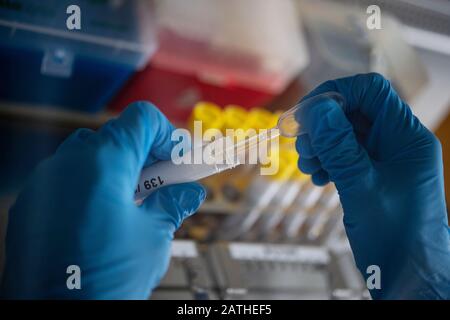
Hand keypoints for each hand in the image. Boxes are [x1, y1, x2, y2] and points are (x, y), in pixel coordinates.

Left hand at [0, 102, 205, 298]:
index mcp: (103, 163)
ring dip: (118, 170)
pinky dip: (90, 185)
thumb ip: (173, 205)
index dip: (167, 135)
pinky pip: (66, 178)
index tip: (178, 159)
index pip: (141, 119)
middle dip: (145, 155)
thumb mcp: (152, 238)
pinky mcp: (31, 203)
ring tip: (134, 203)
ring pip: (89, 155)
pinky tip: (103, 217)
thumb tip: (189, 193)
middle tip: (164, 183)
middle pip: (116, 136)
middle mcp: (68, 163)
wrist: (51, 317)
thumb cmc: (100, 282)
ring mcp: (45, 182)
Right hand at [296, 73, 449, 298]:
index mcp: (407, 138)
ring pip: (347, 135)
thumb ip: (338, 145)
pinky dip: (328, 162)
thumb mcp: (361, 186)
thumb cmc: (396, 238)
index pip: (371, 92)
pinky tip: (318, 177)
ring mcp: (387, 161)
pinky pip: (347, 156)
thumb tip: (318, 108)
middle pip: (355, 112)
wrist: (409, 276)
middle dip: (323, 126)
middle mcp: (399, 144)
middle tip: (303, 146)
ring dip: (322, 145)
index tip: (306, 113)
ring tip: (309, 166)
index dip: (335, 95)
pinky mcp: (375, 176)